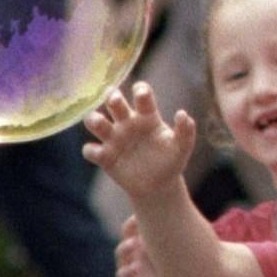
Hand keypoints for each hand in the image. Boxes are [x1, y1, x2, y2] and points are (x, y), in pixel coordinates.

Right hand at [82, 83, 196, 199]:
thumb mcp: (182, 147)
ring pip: (96, 122)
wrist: (159, 186)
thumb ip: (185, 131)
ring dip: (94, 119)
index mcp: (147, 116)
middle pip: (115, 103)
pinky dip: (90, 150)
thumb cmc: (171, 160)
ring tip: (99, 122)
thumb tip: (182, 114)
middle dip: (112, 97)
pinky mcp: (105, 157)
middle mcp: (128, 123)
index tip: (141, 94)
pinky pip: (90, 150)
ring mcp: (114, 139)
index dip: (140, 91)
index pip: (142, 96)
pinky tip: (99, 153)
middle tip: (115, 99)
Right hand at [116, 214, 173, 276]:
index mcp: (138, 242)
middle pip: (121, 251)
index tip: (137, 218)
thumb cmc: (169, 254)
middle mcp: (132, 258)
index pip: (128, 231)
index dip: (131, 224)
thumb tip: (179, 195)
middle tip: (134, 242)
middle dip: (126, 246)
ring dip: (127, 270)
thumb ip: (170, 222)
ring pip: (123, 272)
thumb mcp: (169, 238)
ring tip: (136, 268)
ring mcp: (133, 275)